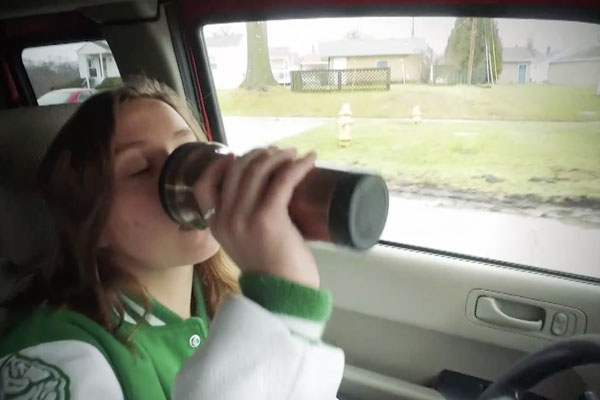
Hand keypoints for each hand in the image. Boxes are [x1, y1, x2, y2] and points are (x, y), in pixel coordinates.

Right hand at [193, 146, 319, 288]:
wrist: (284, 297)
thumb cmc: (272, 271)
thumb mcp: (246, 244)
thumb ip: (243, 222)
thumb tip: (264, 193)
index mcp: (216, 225)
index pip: (205, 184)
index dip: (222, 164)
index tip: (242, 155)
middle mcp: (225, 219)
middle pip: (237, 170)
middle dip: (259, 155)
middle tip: (280, 153)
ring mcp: (244, 217)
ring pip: (258, 170)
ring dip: (279, 156)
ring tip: (294, 154)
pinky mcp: (268, 217)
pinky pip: (282, 180)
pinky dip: (298, 166)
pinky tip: (309, 159)